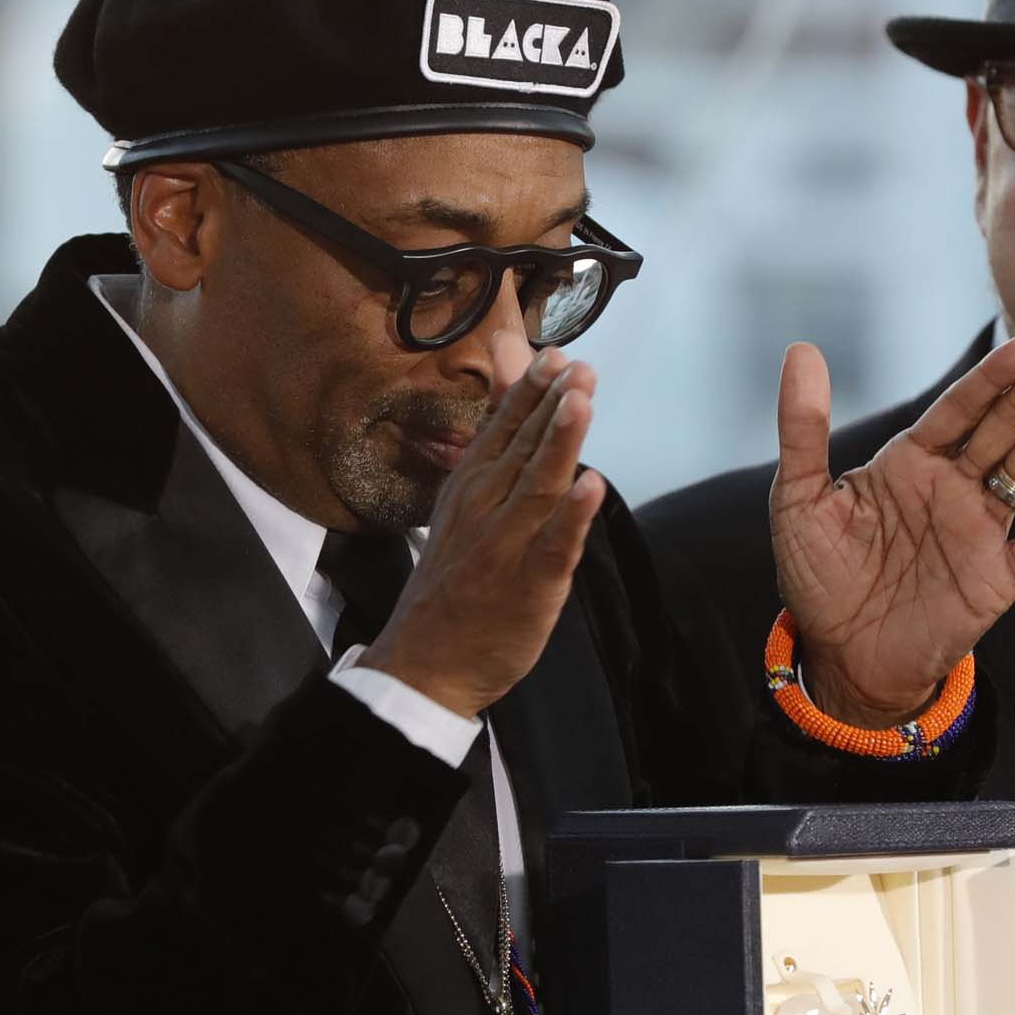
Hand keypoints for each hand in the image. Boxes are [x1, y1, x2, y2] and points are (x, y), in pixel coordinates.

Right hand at [363, 333, 607, 719]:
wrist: (423, 662)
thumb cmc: (452, 583)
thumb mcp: (465, 505)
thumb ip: (494, 449)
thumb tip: (507, 399)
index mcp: (471, 486)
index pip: (504, 427)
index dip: (531, 389)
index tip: (555, 353)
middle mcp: (486, 506)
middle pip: (524, 445)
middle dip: (552, 401)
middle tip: (578, 364)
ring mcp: (506, 544)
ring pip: (538, 484)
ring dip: (561, 441)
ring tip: (582, 400)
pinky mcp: (528, 582)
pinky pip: (553, 544)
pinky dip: (572, 515)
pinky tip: (591, 484)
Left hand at [770, 327, 1014, 724]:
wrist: (840, 656)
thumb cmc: (818, 576)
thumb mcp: (800, 500)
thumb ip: (803, 429)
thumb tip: (800, 352)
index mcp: (910, 462)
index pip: (958, 409)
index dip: (991, 378)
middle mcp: (953, 486)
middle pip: (1006, 423)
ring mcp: (980, 529)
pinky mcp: (998, 577)